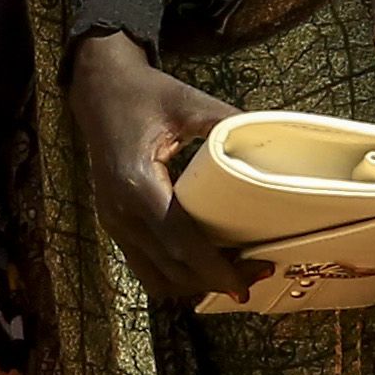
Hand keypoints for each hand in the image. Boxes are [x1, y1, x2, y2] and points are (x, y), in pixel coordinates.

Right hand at [71, 30, 261, 305]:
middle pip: (170, 268)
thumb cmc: (145, 94)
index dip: (214, 268)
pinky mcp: (115, 225)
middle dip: (213, 280)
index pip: (178, 241)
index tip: (245, 282)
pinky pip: (145, 265)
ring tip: (233, 275)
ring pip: (155, 277)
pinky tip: (204, 266)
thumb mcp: (189, 103)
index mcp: (137, 183)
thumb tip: (274, 144)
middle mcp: (120, 212)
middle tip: (256, 274)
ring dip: (194, 283)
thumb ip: (227, 124)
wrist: (100, 90)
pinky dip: (176, 274)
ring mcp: (113, 222)